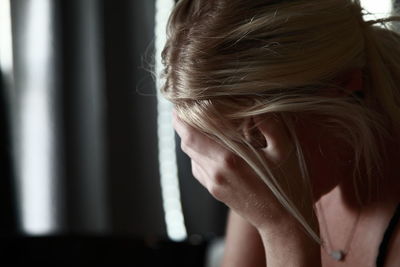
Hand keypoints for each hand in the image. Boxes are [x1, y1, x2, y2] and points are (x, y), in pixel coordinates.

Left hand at [172, 111, 304, 230]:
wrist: (283, 222)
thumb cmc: (287, 185)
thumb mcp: (284, 150)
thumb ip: (269, 125)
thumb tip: (254, 106)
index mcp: (228, 159)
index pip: (191, 135)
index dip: (180, 119)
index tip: (178, 104)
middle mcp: (215, 172)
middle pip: (187, 144)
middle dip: (182, 125)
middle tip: (186, 109)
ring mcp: (213, 184)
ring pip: (191, 157)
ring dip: (190, 139)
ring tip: (198, 124)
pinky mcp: (215, 192)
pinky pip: (198, 168)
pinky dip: (198, 154)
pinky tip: (210, 146)